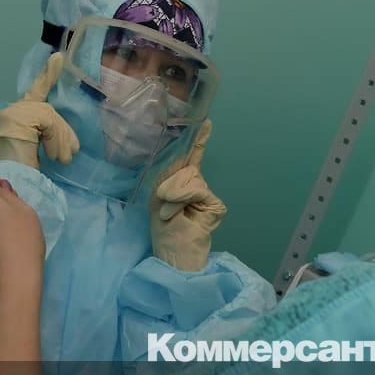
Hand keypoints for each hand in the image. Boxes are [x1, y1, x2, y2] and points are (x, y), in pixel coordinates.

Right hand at [0, 52, 79, 168]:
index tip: (58, 58)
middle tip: (71, 152)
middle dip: (63, 132)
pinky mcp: (16, 118)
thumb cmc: (23, 174)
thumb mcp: (40, 152)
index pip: (35, 93)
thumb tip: (71, 143)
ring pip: (50, 116)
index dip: (47, 76)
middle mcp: (9, 112)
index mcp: (14, 119)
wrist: (8, 182)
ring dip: (61, 140)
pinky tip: (54, 155)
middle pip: (49, 110)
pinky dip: (56, 139)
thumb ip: (49, 138)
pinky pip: (49, 122)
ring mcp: (11, 114)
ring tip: (62, 158)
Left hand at [150, 120, 227, 270]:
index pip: (191, 157)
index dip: (200, 140)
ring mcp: (208, 196)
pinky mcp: (216, 205)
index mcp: (182, 182)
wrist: (174, 251)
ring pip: (192, 177)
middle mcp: (197, 186)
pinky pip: (198, 189)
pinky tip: (180, 214)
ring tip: (171, 213)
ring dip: (175, 194)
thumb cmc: (163, 228)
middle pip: (187, 167)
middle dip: (171, 183)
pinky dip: (184, 198)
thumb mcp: (158, 197)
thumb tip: (190, 169)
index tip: (206, 123)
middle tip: (165, 203)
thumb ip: (171, 177)